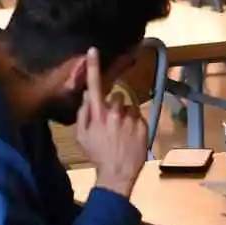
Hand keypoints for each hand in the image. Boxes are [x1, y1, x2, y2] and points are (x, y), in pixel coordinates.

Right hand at [75, 48, 147, 196]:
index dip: (93, 67)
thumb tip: (87, 96)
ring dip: (126, 115)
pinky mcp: (144, 126)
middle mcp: (115, 113)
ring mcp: (131, 119)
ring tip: (122, 132)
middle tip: (112, 122)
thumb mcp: (81, 136)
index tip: (93, 50)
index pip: (94, 86)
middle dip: (115, 105)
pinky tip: (131, 137)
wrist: (117, 174)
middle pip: (116, 96)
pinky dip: (135, 124)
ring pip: (129, 107)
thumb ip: (83, 113)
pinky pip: (139, 116)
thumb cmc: (97, 154)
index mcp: (98, 114)